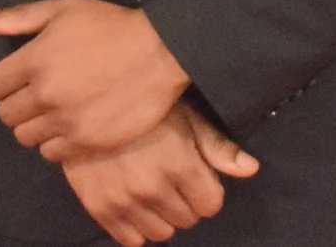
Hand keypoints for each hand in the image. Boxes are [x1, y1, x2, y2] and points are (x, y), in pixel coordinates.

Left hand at [0, 0, 190, 159]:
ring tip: (52, 112)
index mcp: (34, 60)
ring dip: (34, 125)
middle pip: (6, 114)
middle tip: (35, 95)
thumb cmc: (111, 26)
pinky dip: (55, 142)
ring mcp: (67, 122)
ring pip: (26, 137)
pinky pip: (52, 153)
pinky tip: (69, 126)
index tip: (16, 77)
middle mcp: (45, 94)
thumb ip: (20, 16)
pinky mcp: (88, 143)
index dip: (0, 80)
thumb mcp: (64, 8)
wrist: (160, 52)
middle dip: (15, 104)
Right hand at [63, 104, 259, 246]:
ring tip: (152, 188)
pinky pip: (131, 241)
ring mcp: (124, 201)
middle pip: (188, 219)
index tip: (194, 172)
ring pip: (162, 233)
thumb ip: (218, 146)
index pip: (211, 204)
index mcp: (179, 165)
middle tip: (170, 176)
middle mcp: (152, 188)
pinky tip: (134, 202)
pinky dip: (136, 226)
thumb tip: (251, 169)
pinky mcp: (100, 208)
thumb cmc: (143, 106)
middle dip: (186, 200)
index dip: (206, 187)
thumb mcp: (187, 115)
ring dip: (162, 215)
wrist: (85, 102)